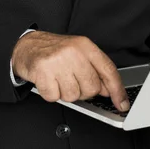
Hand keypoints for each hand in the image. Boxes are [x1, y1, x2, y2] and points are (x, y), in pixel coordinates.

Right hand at [11, 31, 129, 111]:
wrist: (28, 46)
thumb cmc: (55, 51)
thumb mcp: (79, 53)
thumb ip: (96, 69)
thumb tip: (109, 90)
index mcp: (85, 46)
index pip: (108, 70)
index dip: (117, 90)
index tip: (122, 103)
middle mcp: (73, 52)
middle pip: (92, 88)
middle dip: (83, 90)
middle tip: (73, 80)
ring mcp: (58, 61)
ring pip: (74, 96)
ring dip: (66, 92)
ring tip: (59, 79)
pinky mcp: (43, 72)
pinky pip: (55, 97)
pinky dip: (51, 93)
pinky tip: (49, 81)